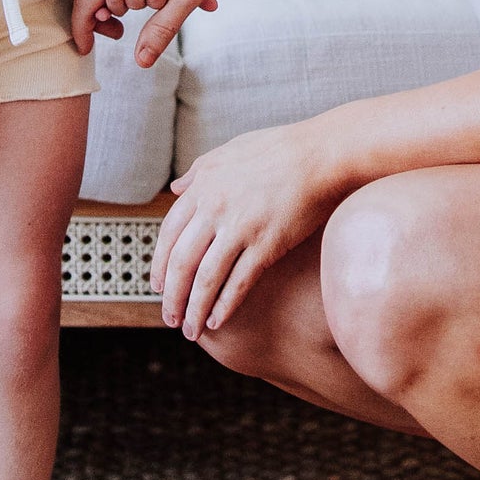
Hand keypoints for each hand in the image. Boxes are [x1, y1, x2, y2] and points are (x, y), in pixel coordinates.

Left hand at [151, 122, 351, 337]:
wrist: (320, 154)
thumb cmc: (279, 149)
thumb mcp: (228, 151)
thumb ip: (198, 171)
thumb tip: (176, 187)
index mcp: (202, 187)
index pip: (168, 235)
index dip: (159, 266)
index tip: (158, 287)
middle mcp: (215, 209)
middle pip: (181, 263)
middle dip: (172, 296)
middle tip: (170, 317)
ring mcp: (240, 228)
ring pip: (205, 279)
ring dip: (194, 309)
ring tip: (191, 330)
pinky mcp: (267, 244)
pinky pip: (238, 282)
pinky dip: (224, 305)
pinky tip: (217, 321)